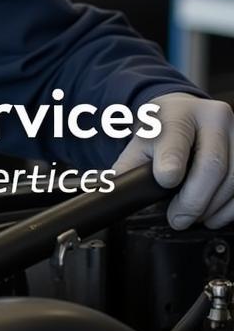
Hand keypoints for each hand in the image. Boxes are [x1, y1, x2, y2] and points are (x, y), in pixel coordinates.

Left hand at [112, 93, 233, 228]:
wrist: (184, 114)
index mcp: (178, 112)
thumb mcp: (138, 142)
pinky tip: (212, 215)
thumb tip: (109, 192)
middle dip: (194, 200)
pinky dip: (229, 208)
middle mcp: (214, 117)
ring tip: (193, 217)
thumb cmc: (160, 130)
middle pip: (213, 164)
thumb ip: (126, 168)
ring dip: (213, 207)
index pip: (177, 138)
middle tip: (177, 219)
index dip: (172, 161)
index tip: (166, 180)